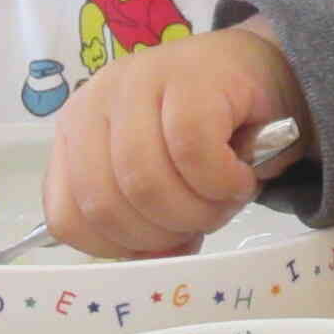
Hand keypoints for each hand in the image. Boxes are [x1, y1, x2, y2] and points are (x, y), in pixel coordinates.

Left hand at [42, 19, 311, 258]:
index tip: (163, 244)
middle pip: (105, 203)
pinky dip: (222, 182)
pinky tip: (240, 178)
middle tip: (201, 222)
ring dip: (195, 211)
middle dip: (161, 234)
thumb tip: (148, 263)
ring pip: (145, 180)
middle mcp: (95, 101)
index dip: (118, 247)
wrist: (266, 70)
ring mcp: (140, 81)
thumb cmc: (212, 132)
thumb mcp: (162, 180)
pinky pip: (192, 151)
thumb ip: (138, 217)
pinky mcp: (190, 75)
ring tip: (223, 199)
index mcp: (76, 132)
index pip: (67, 215)